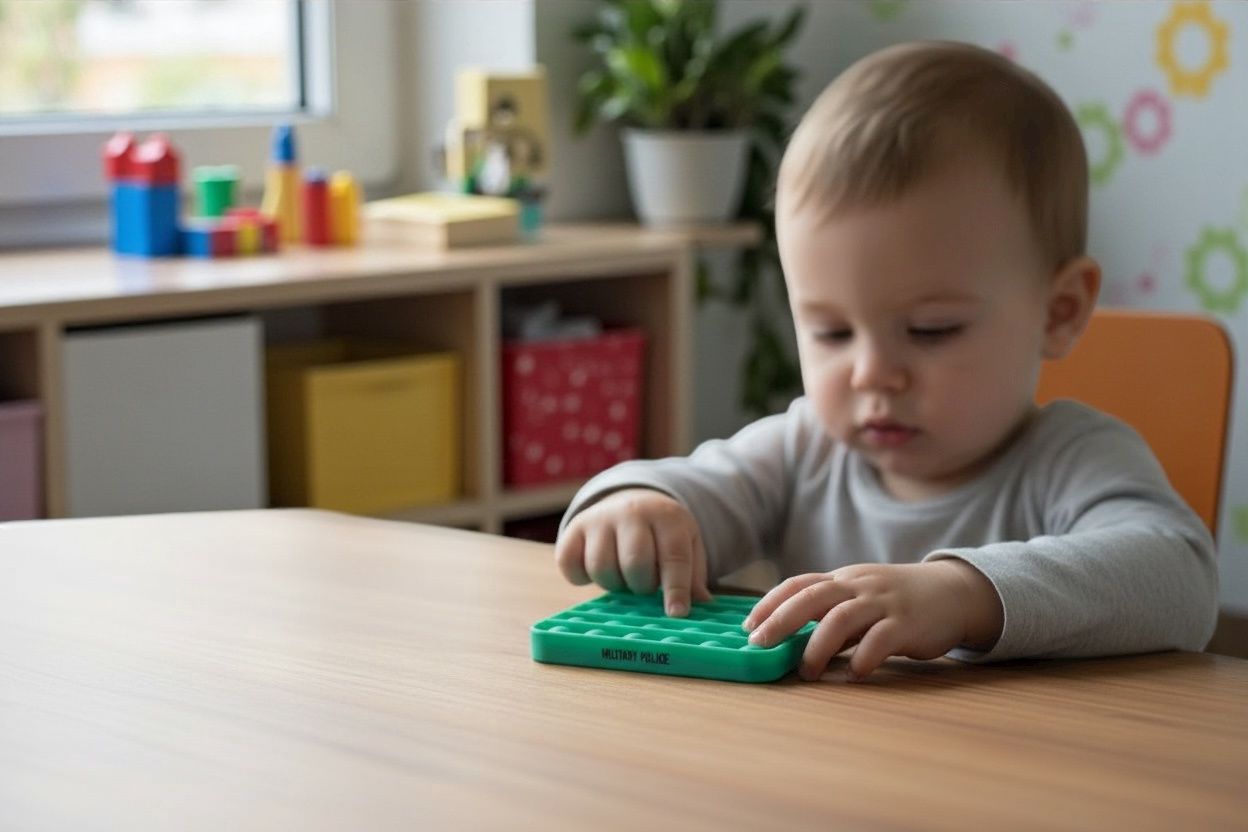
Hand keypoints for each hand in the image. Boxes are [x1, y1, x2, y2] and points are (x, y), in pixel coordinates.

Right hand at [555, 488, 711, 616]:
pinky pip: (570, 564)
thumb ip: (693, 575)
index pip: (673, 555)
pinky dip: (580, 577)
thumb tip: (702, 605)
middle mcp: (632, 512)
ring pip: (601, 566)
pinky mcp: (573, 528)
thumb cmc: (662, 534)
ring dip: (614, 583)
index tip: (676, 613)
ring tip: (623, 575)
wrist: (630, 501)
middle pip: (635, 563)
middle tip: (644, 582)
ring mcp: (600, 518)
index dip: (676, 588)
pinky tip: (594, 571)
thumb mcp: (686, 545)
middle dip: (641, 584)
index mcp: (667, 516)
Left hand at [741, 560, 1003, 681]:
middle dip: (782, 620)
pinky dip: (864, 656)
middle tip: (761, 645)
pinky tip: (854, 673)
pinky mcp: (908, 623)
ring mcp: (883, 603)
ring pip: (842, 618)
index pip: (798, 584)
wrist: (952, 593)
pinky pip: (881, 638)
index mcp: (842, 580)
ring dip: (819, 646)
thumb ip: (828, 614)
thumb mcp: (859, 598)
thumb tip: (787, 639)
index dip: (770, 603)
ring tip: (807, 671)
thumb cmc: (896, 601)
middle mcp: (858, 586)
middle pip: (812, 597)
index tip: (747, 627)